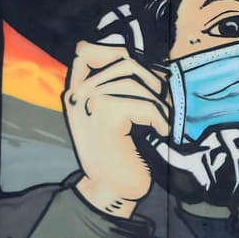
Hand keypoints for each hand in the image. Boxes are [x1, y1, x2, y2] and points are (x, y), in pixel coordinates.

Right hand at [64, 41, 169, 217]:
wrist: (113, 187)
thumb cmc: (123, 151)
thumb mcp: (119, 114)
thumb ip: (122, 87)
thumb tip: (153, 65)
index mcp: (77, 92)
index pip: (85, 50)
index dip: (115, 52)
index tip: (139, 77)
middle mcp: (77, 94)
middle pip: (123, 60)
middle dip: (151, 81)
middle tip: (161, 106)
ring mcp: (88, 103)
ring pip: (136, 81)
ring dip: (158, 103)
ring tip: (161, 122)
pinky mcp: (104, 116)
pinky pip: (145, 104)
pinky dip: (160, 119)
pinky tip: (160, 133)